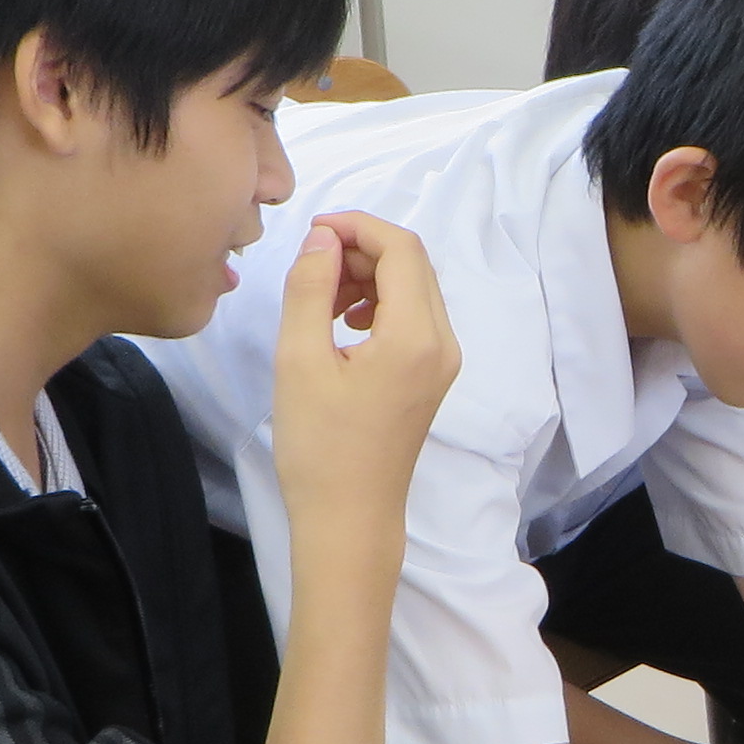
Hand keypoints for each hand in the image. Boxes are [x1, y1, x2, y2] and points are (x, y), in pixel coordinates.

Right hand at [271, 212, 455, 531]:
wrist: (348, 518)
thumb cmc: (319, 446)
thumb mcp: (300, 360)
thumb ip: (309, 288)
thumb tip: (322, 237)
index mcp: (418, 336)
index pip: (402, 248)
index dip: (357, 225)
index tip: (311, 230)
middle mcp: (444, 343)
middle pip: (412, 264)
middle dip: (361, 249)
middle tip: (310, 266)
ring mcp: (442, 362)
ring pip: (413, 289)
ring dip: (367, 277)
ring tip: (318, 300)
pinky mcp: (431, 377)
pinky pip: (412, 318)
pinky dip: (377, 304)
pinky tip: (340, 323)